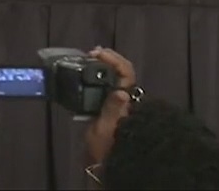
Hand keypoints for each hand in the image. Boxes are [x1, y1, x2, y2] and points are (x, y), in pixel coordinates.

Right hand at [84, 47, 136, 164]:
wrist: (104, 166)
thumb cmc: (104, 150)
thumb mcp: (103, 130)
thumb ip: (111, 111)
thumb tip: (122, 92)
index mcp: (126, 104)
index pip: (126, 74)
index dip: (114, 60)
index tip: (96, 53)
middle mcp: (127, 101)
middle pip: (124, 72)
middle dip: (110, 58)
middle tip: (92, 52)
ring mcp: (121, 104)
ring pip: (118, 78)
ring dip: (106, 65)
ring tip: (91, 58)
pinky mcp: (113, 108)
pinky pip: (111, 86)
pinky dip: (102, 75)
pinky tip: (91, 74)